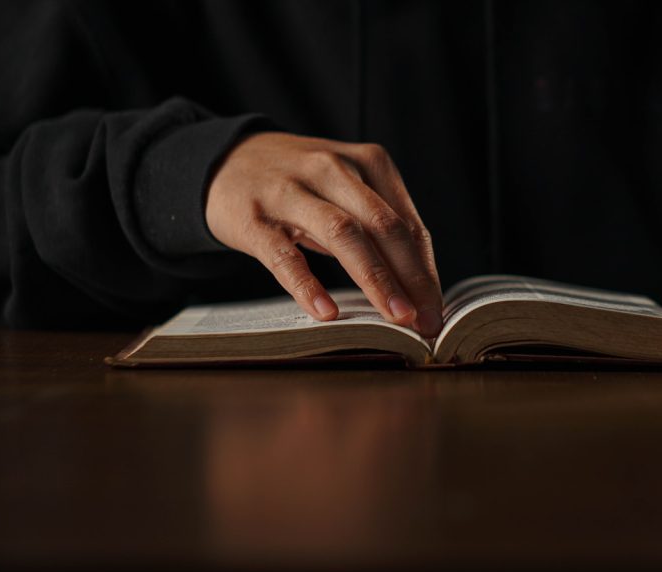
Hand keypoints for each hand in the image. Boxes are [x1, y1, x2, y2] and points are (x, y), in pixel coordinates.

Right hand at [205, 132, 442, 336]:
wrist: (224, 161)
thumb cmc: (302, 185)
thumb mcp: (346, 190)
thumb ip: (380, 226)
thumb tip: (418, 289)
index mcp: (367, 162)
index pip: (407, 222)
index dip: (425, 270)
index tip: (436, 310)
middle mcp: (332, 168)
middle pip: (383, 226)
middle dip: (410, 277)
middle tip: (424, 320)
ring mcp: (290, 190)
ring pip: (343, 233)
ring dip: (375, 278)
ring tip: (395, 317)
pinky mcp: (253, 217)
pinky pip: (284, 254)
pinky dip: (307, 284)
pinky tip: (327, 313)